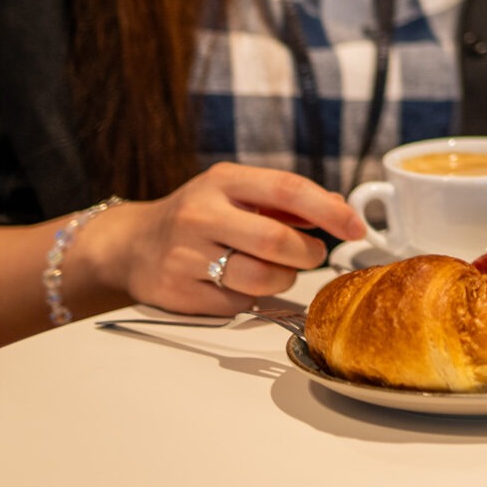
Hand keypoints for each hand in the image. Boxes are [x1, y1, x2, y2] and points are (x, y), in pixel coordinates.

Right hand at [76, 163, 363, 315]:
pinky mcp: (178, 293)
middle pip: (277, 241)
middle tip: (314, 255)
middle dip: (308, 254)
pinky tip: (239, 285)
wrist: (131, 244)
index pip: (287, 189)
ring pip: (260, 278)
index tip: (355, 228)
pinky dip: (250, 299)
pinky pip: (235, 304)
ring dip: (284, 279)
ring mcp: (186, 255)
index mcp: (223, 181)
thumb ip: (285, 199)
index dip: (328, 210)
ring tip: (279, 271)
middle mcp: (201, 215)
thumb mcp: (235, 191)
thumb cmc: (198, 215)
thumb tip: (339, 206)